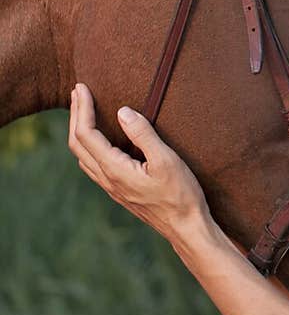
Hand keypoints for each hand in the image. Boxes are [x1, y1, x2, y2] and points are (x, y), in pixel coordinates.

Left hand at [68, 83, 212, 248]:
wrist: (186, 227)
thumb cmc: (181, 195)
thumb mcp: (166, 159)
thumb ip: (143, 134)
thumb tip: (122, 111)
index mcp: (115, 170)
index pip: (86, 134)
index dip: (81, 108)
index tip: (81, 87)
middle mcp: (107, 180)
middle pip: (77, 144)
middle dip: (75, 116)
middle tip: (77, 92)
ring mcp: (112, 187)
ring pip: (82, 156)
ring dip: (79, 131)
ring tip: (83, 111)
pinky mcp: (119, 191)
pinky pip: (93, 165)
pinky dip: (88, 145)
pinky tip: (99, 140)